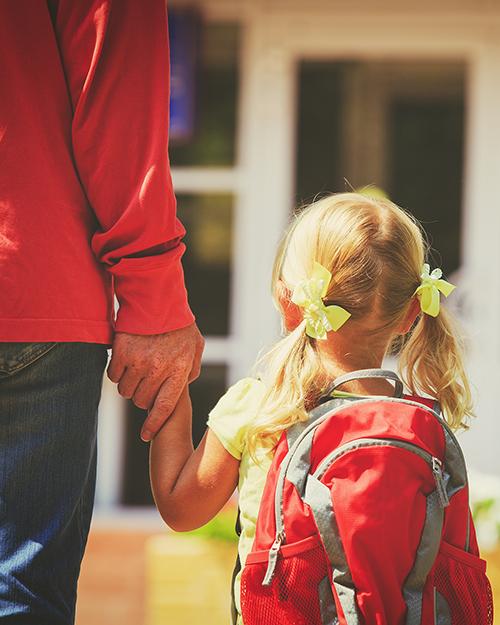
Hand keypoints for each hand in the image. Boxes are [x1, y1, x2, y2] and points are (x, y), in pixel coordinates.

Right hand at [107, 323, 203, 440]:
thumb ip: (192, 368)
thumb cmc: (179, 323)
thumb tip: (185, 386)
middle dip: (142, 397)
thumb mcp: (195, 346)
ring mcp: (138, 362)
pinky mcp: (121, 352)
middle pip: (141, 401)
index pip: (164, 407)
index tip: (145, 435)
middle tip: (145, 384)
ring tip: (136, 370)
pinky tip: (125, 361)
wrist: (157, 298)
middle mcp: (158, 369)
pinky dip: (117, 372)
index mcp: (178, 370)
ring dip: (129, 385)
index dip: (153, 425)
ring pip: (125, 391)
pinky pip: (113, 376)